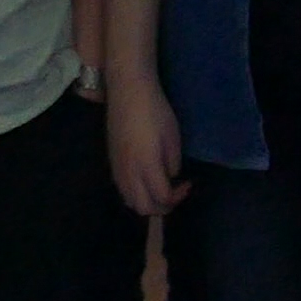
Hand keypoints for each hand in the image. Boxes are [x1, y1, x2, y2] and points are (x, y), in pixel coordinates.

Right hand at [106, 72, 188, 216]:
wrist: (128, 93)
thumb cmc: (155, 111)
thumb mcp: (173, 137)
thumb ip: (172, 162)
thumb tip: (170, 177)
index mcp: (147, 166)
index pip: (162, 197)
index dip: (178, 197)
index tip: (188, 183)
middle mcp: (128, 173)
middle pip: (143, 208)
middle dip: (162, 207)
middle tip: (175, 193)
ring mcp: (117, 169)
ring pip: (130, 202)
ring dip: (147, 202)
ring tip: (161, 189)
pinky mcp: (112, 163)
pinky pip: (123, 190)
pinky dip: (136, 194)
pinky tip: (146, 180)